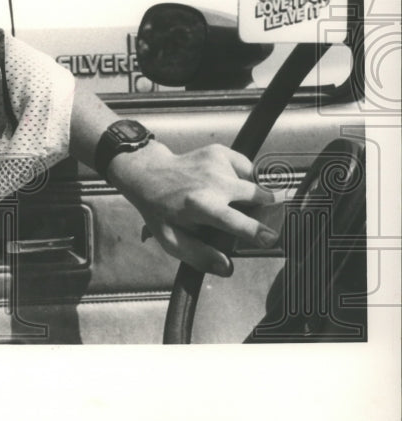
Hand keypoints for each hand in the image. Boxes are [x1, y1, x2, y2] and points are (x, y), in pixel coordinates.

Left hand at [106, 141, 278, 276]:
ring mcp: (217, 163)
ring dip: (250, 193)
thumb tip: (227, 268)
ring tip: (231, 199)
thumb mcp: (172, 240)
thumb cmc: (161, 210)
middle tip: (263, 216)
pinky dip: (242, 178)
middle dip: (266, 207)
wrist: (149, 174)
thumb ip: (199, 256)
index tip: (272, 238)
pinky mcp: (220, 152)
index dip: (256, 231)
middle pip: (256, 195)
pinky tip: (226, 184)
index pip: (235, 221)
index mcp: (200, 206)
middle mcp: (211, 182)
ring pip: (254, 181)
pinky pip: (246, 168)